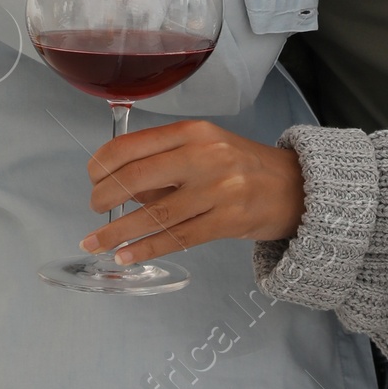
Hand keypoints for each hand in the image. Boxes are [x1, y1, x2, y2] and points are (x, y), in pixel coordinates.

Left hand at [81, 121, 303, 265]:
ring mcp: (218, 189)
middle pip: (138, 176)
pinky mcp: (228, 220)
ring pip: (155, 213)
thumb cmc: (243, 166)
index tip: (91, 177)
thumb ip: (166, 164)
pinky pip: (178, 237)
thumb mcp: (206, 149)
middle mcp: (204, 156)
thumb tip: (120, 187)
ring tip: (95, 242)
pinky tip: (126, 256)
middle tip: (93, 209)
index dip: (103, 164)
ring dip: (118, 231)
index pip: (134, 145)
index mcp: (194, 132)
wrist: (296, 187)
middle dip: (106, 196)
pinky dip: (147, 249)